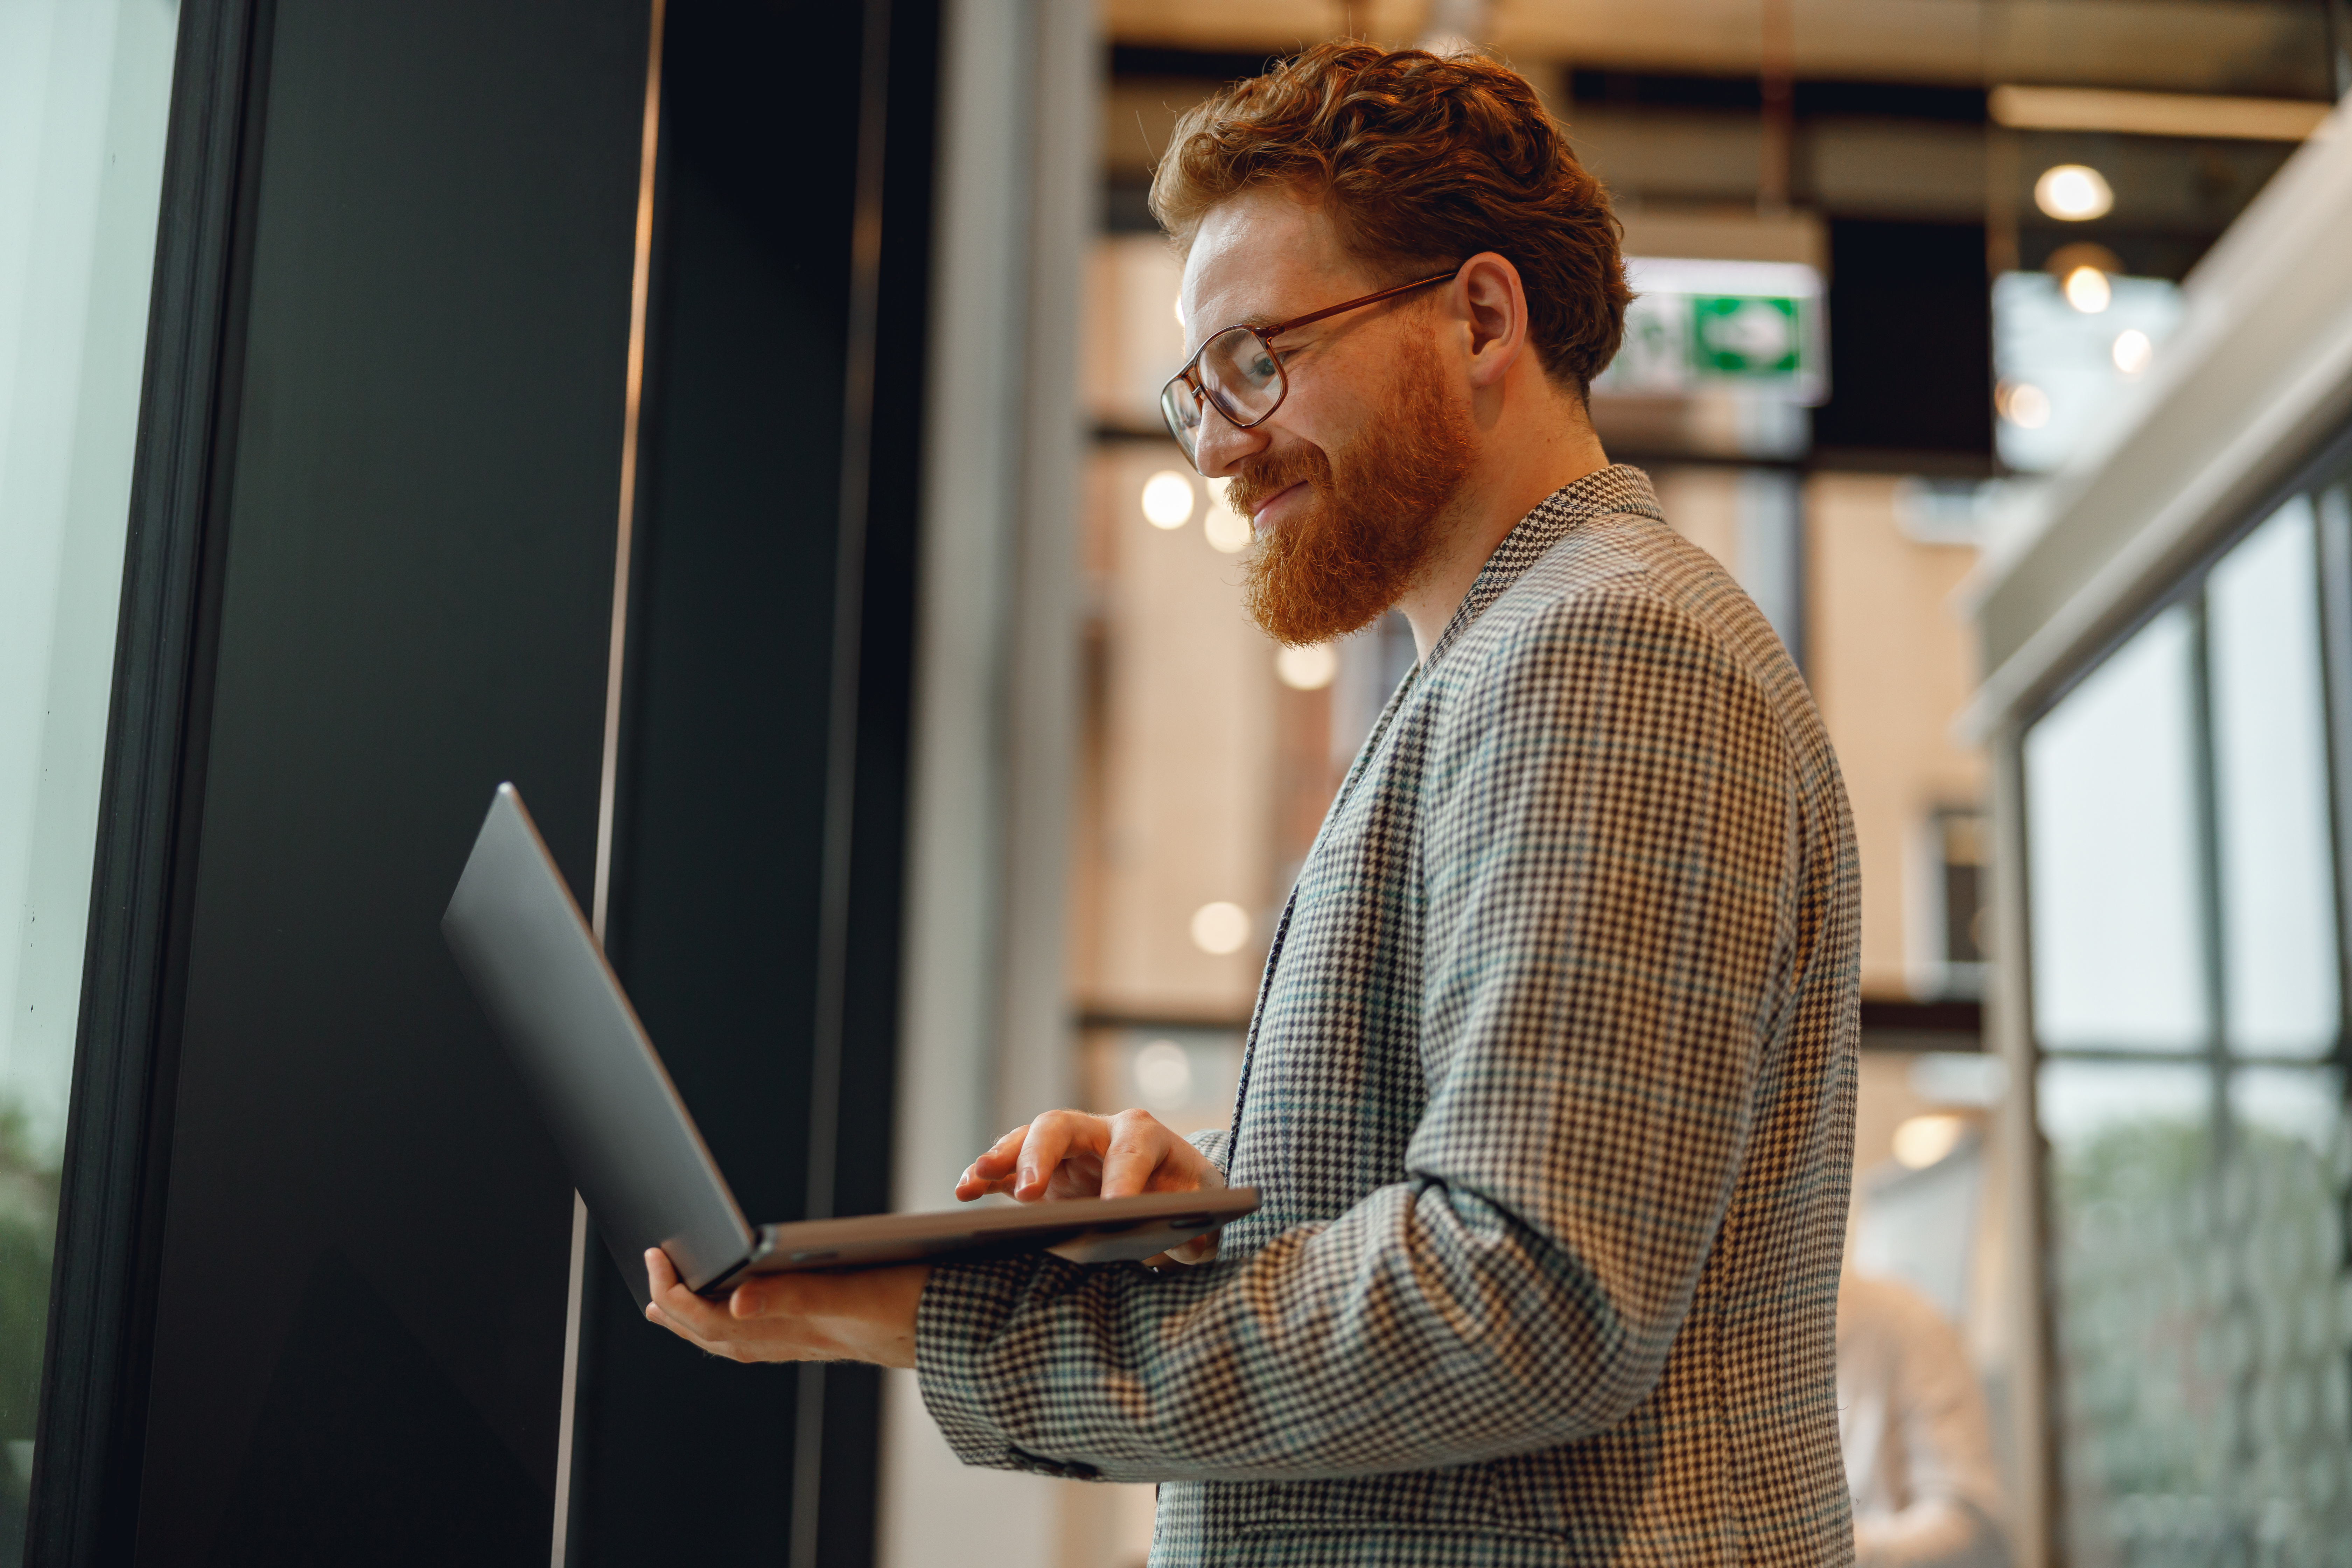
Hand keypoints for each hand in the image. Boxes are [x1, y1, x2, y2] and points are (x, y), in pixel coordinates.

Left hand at [643, 1248, 926, 1366]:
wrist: (966, 1333)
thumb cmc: (921, 1308)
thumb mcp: (859, 1295)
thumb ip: (798, 1297)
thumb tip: (734, 1302)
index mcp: (798, 1327)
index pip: (715, 1321)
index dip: (676, 1294)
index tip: (655, 1256)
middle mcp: (800, 1339)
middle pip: (717, 1335)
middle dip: (674, 1310)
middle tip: (651, 1274)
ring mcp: (814, 1341)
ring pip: (738, 1340)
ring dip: (699, 1322)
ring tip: (672, 1302)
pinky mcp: (832, 1335)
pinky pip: (764, 1336)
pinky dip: (736, 1322)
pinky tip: (741, 1309)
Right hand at [955, 1108, 1224, 1263]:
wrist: (1176, 1192)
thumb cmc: (1192, 1201)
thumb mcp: (1205, 1216)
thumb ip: (1198, 1233)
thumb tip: (1183, 1242)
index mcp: (1145, 1136)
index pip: (1131, 1150)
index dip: (1123, 1178)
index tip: (1114, 1210)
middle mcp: (1100, 1133)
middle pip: (1061, 1126)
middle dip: (1042, 1155)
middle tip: (1030, 1194)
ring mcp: (1066, 1151)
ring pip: (1027, 1140)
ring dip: (1001, 1158)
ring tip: (975, 1179)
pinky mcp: (1043, 1173)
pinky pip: (1009, 1169)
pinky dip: (986, 1177)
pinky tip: (965, 1191)